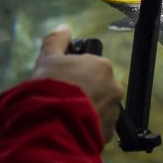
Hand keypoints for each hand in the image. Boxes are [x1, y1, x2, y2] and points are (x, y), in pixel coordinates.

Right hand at [31, 25, 122, 142]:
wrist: (54, 125)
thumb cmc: (52, 86)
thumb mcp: (47, 58)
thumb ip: (56, 40)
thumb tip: (64, 28)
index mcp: (102, 67)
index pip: (90, 65)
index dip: (74, 71)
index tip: (61, 78)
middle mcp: (114, 88)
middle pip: (98, 86)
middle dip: (83, 90)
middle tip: (62, 97)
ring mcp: (113, 113)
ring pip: (99, 107)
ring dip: (87, 109)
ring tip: (65, 114)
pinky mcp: (108, 134)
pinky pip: (98, 127)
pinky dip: (87, 126)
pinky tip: (71, 126)